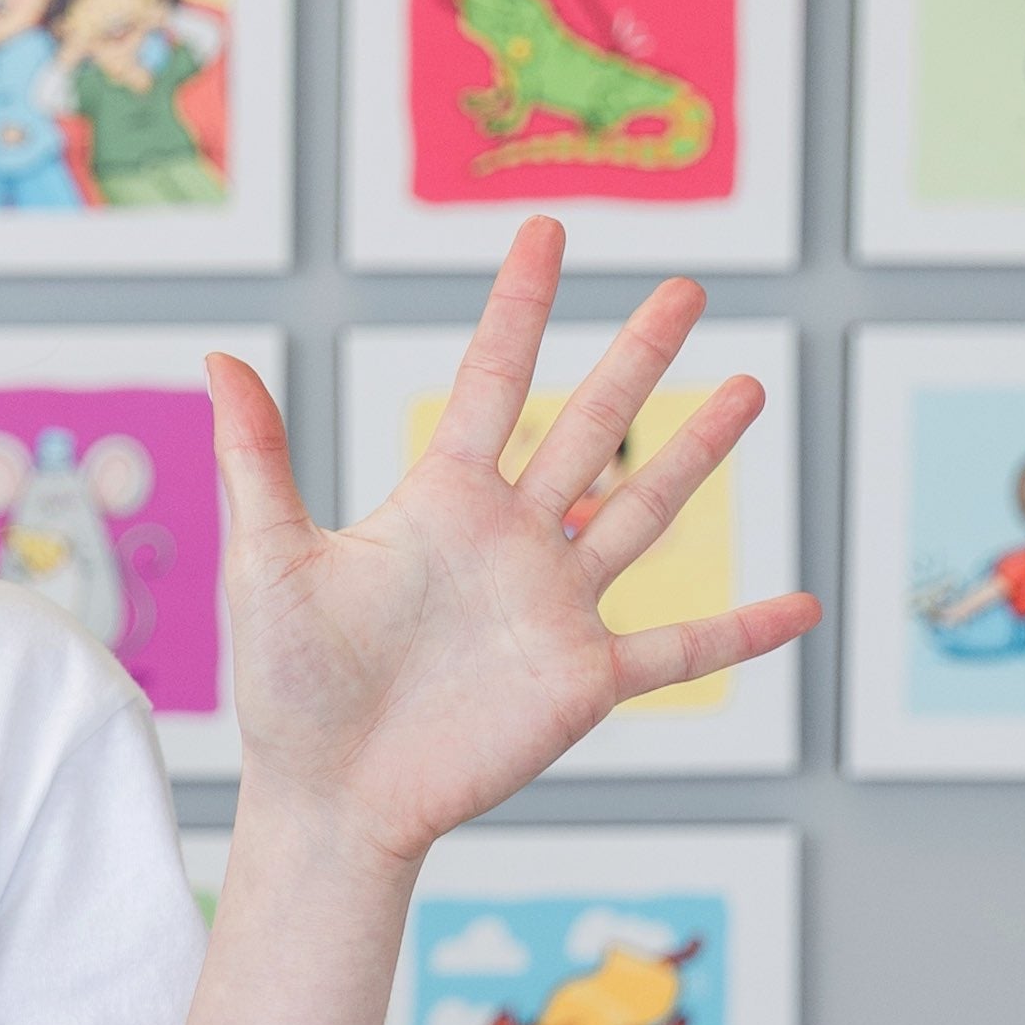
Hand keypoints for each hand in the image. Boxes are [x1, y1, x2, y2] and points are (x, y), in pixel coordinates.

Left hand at [206, 219, 817, 869]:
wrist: (327, 795)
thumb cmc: (289, 685)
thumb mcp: (270, 562)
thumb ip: (256, 460)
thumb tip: (220, 357)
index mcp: (441, 501)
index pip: (492, 381)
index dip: (519, 307)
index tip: (546, 229)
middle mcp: (511, 541)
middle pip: (590, 426)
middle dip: (638, 358)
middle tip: (686, 287)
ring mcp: (556, 607)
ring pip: (645, 512)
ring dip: (698, 453)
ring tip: (749, 386)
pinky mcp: (584, 680)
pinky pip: (680, 650)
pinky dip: (742, 631)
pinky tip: (804, 605)